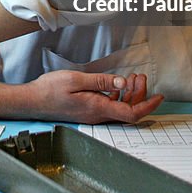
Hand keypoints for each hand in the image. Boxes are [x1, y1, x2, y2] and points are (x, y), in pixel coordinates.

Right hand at [27, 71, 163, 123]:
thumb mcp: (76, 79)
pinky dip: (118, 96)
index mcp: (97, 108)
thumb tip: (122, 82)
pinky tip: (116, 85)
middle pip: (128, 110)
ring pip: (120, 109)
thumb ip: (101, 81)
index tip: (159, 96)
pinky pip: (110, 107)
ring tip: (132, 78)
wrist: (32, 101)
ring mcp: (92, 114)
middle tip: (141, 77)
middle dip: (140, 94)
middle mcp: (97, 115)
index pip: (131, 112)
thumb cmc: (50, 90)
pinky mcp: (88, 111)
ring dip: (129, 94)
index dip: (148, 105)